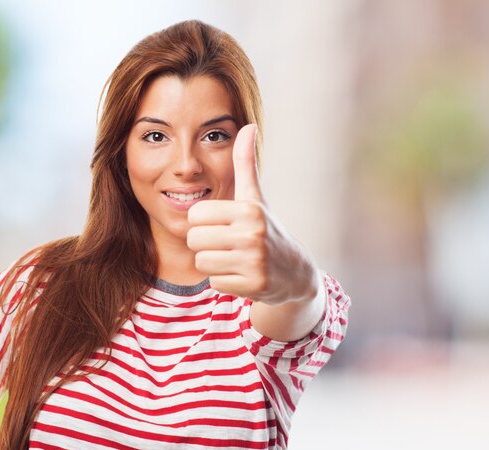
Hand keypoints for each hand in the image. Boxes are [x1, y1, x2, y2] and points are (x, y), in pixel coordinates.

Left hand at [187, 124, 315, 305]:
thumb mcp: (255, 198)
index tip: (222, 225)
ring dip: (214, 263)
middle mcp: (252, 234)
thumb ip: (245, 163)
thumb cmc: (266, 229)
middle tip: (227, 244)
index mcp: (248, 210)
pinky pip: (215, 283)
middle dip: (206, 244)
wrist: (294, 272)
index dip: (203, 222)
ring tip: (234, 259)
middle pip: (194, 240)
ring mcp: (254, 261)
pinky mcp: (254, 285)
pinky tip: (242, 274)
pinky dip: (225, 281)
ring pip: (202, 263)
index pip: (195, 216)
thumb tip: (247, 125)